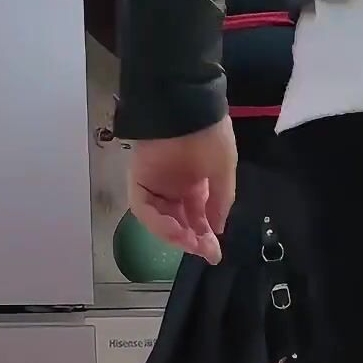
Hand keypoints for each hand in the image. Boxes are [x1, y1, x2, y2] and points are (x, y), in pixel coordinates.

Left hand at [129, 119, 237, 263]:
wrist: (188, 107)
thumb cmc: (210, 135)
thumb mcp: (223, 171)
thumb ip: (220, 201)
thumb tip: (217, 229)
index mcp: (196, 183)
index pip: (198, 217)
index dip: (205, 237)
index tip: (214, 255)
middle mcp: (174, 186)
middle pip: (179, 221)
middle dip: (191, 239)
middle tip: (203, 251)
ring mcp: (155, 182)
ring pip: (160, 218)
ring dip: (174, 233)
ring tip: (189, 241)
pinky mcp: (139, 178)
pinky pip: (144, 206)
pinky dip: (157, 221)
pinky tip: (174, 228)